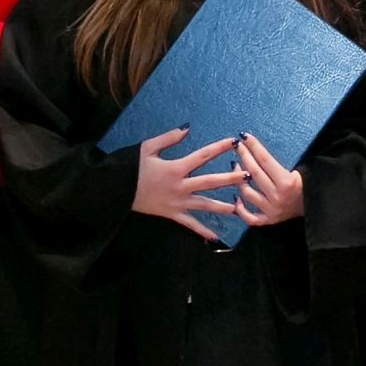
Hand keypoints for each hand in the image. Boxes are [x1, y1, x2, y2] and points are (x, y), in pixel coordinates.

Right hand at [132, 128, 247, 240]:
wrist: (116, 191)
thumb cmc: (132, 168)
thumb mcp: (147, 148)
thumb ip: (169, 138)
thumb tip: (187, 129)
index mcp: (176, 168)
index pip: (202, 156)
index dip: (219, 148)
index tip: (234, 142)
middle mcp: (180, 186)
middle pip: (210, 182)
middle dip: (230, 179)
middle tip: (248, 176)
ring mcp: (178, 202)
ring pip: (205, 205)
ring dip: (223, 206)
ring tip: (239, 206)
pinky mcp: (172, 214)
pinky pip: (190, 224)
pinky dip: (202, 230)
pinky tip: (216, 236)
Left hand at [235, 133, 303, 227]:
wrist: (317, 207)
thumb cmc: (308, 185)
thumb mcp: (299, 171)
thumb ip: (276, 164)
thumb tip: (256, 148)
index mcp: (287, 182)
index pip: (265, 160)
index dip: (254, 146)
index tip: (244, 136)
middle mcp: (278, 197)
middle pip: (254, 173)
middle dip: (244, 156)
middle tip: (238, 146)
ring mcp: (272, 211)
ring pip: (248, 193)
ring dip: (239, 178)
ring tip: (236, 166)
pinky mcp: (269, 221)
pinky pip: (249, 217)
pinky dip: (241, 208)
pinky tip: (236, 197)